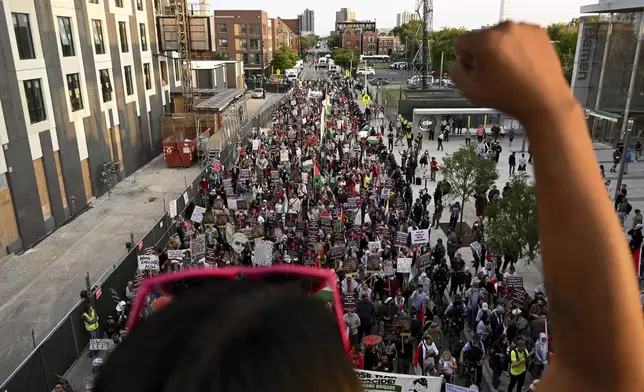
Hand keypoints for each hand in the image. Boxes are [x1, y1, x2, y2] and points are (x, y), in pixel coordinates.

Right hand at [450, 22, 573, 121]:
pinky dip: (517, 48)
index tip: (474, 68)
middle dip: (483, 53)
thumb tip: (458, 64)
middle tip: (493, 73)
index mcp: (487, 42)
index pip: (462, 41)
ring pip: (500, 36)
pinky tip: (520, 65)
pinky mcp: (538, 32)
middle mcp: (506, 30)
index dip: (465, 58)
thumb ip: (456, 72)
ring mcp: (524, 30)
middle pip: (481, 37)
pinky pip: (518, 36)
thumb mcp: (471, 90)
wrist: (545, 102)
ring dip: (500, 49)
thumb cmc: (514, 98)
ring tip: (509, 71)